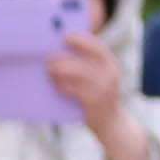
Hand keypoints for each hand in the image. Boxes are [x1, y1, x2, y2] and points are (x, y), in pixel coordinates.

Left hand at [49, 32, 150, 159]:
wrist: (111, 123)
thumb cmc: (98, 97)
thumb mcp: (100, 78)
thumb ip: (88, 66)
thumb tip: (62, 53)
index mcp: (110, 64)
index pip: (97, 46)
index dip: (81, 40)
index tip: (65, 36)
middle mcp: (109, 73)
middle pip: (85, 58)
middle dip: (65, 56)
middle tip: (48, 57)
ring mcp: (102, 87)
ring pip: (77, 73)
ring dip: (60, 70)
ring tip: (48, 70)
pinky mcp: (93, 101)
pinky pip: (73, 90)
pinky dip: (61, 86)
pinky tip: (54, 85)